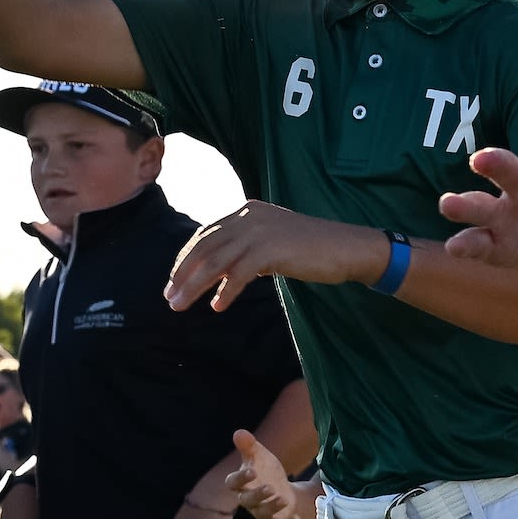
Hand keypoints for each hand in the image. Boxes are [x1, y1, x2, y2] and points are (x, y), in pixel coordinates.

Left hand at [165, 201, 373, 310]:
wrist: (347, 247)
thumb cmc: (313, 249)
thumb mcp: (272, 242)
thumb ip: (246, 249)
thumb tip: (218, 272)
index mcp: (247, 212)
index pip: (205, 235)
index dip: (186, 258)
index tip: (174, 280)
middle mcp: (248, 217)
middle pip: (204, 247)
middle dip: (183, 274)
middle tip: (170, 297)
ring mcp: (260, 232)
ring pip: (215, 261)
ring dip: (194, 286)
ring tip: (181, 306)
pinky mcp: (271, 249)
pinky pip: (238, 274)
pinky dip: (226, 292)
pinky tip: (218, 306)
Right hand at [221, 429, 331, 518]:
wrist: (282, 490)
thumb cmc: (266, 471)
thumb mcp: (260, 456)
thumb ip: (249, 446)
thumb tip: (238, 432)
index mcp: (242, 483)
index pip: (232, 483)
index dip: (240, 478)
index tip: (252, 471)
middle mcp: (249, 499)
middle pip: (247, 500)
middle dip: (258, 495)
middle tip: (270, 488)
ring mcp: (262, 511)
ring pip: (263, 513)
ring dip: (272, 507)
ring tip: (283, 498)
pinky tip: (296, 518)